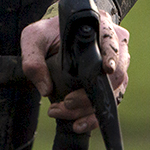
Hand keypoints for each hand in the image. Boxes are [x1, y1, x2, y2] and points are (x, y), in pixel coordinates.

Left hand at [20, 10, 130, 133]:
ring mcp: (117, 65)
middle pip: (115, 74)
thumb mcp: (33, 39)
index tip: (106, 69)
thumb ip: (33, 59)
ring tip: (61, 111)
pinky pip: (109, 102)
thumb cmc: (48, 33)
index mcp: (100, 26)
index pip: (112, 41)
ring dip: (88, 109)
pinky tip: (77, 123)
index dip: (111, 56)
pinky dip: (93, 116)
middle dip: (90, 95)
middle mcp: (115, 45)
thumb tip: (45, 89)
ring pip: (113, 92)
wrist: (56, 38)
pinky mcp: (112, 83)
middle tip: (66, 103)